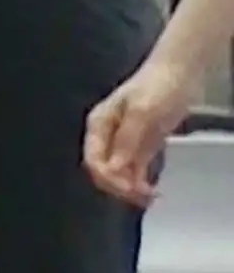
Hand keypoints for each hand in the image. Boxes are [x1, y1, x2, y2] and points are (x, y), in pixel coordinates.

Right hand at [83, 56, 196, 207]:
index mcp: (99, 124)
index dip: (107, 177)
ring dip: (131, 189)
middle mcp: (107, 135)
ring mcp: (125, 142)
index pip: (93, 159)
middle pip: (103, 170)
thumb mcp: (141, 111)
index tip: (127, 188)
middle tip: (141, 196)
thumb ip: (127, 140)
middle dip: (118, 186)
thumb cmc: (156, 86)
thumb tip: (114, 167)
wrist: (179, 75)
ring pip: (119, 174)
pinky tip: (151, 191)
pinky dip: (140, 184)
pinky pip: (134, 172)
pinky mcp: (141, 147)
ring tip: (150, 197)